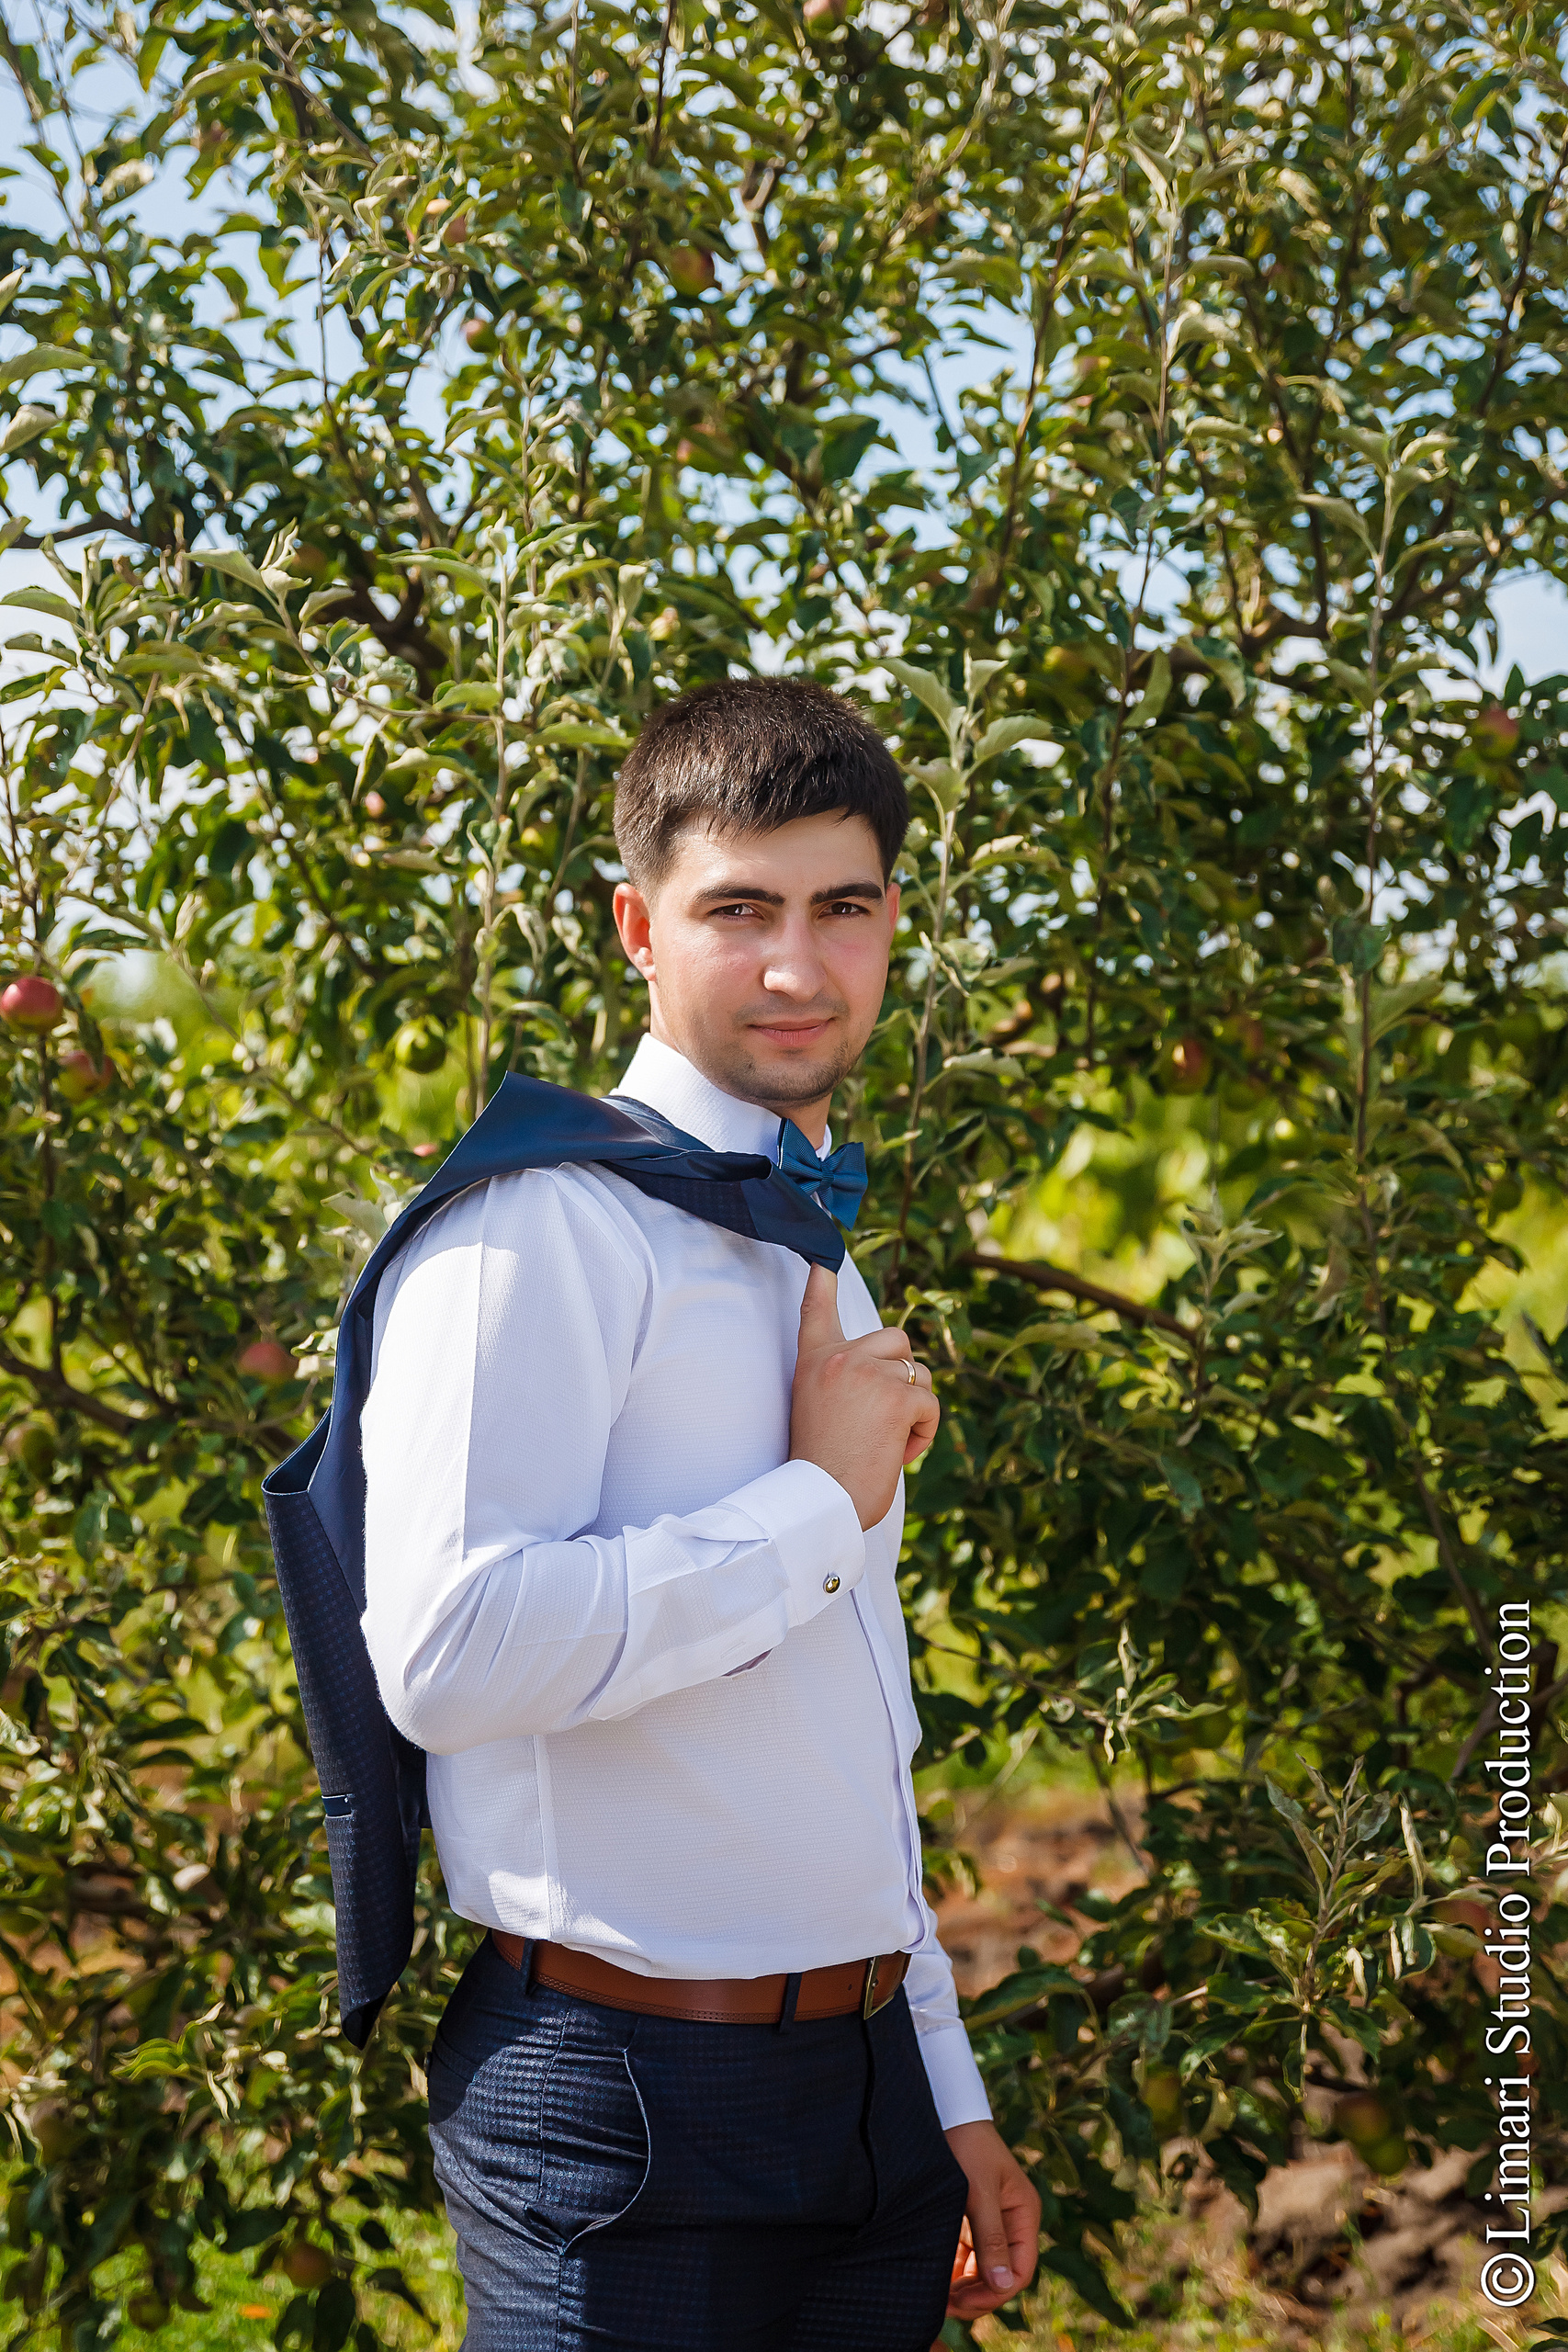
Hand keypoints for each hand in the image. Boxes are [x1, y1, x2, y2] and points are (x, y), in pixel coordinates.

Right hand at [789, 1265, 938, 1529]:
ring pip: (920, 1374)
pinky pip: (930, 1403)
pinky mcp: (897, 1397)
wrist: (819, 1500)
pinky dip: (923, 1432)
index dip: (821, 1284)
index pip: (815, 1311)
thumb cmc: (821, 1467)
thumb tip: (898, 1367)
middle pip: (897, 1340)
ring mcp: (868, 1373)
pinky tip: (897, 1452)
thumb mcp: (819, 1409)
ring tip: (886, 1441)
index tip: (823, 1260)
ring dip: (914, 1408)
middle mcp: (839, 1358)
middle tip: (881, 1418)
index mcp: (814, 1362)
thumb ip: (847, 1380)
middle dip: (903, 1375)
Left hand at [941, 2119, 1040, 2323]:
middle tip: (944, 2307)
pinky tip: (935, 2277)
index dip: (996, 2293)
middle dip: (976, 2293)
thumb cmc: (966, 2145)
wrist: (945, 2110)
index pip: (1020, 2270)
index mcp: (1024, 2214)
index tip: (964, 2303)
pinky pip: (966, 2253)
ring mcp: (990, 2219)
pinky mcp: (969, 2215)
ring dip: (963, 2285)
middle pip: (1000, 2273)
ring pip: (981, 2266)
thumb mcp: (978, 2192)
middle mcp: (1011, 2220)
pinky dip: (953, 2268)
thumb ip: (991, 2239)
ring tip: (936, 2297)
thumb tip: (1004, 2285)